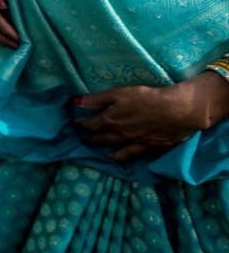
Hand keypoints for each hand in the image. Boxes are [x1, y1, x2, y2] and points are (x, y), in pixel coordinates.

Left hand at [74, 74, 228, 163]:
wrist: (176, 111)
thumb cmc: (146, 98)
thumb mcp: (118, 93)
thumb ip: (97, 99)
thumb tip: (76, 103)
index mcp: (110, 120)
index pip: (90, 124)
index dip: (82, 123)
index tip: (76, 123)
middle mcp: (119, 134)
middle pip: (100, 137)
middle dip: (89, 137)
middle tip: (82, 138)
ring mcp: (134, 142)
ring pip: (113, 147)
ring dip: (102, 148)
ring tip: (94, 148)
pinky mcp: (149, 147)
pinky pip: (131, 155)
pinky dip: (120, 158)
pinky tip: (116, 159)